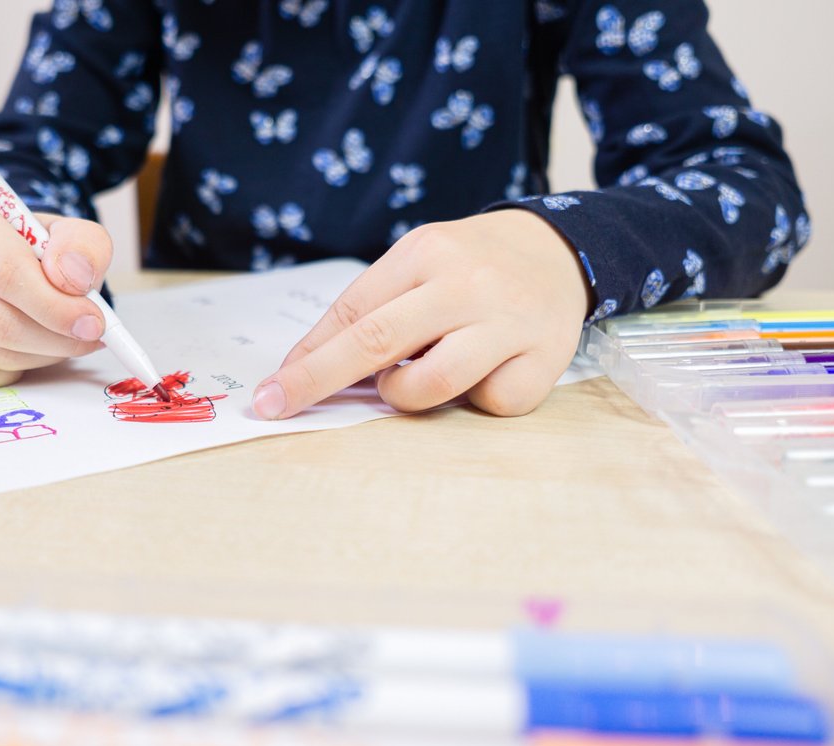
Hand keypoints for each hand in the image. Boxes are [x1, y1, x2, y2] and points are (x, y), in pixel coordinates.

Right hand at [0, 206, 112, 388]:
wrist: (26, 267)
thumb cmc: (49, 253)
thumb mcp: (78, 236)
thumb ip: (84, 247)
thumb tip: (75, 280)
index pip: (5, 274)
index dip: (54, 305)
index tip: (92, 320)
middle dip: (57, 337)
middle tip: (92, 336)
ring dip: (45, 354)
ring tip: (69, 336)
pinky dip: (16, 372)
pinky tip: (34, 350)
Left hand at [252, 209, 591, 418]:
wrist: (561, 251)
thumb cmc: (470, 267)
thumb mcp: (420, 264)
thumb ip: (373, 308)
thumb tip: (310, 366)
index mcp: (425, 252)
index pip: (352, 311)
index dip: (308, 356)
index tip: (272, 390)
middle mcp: (466, 282)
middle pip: (378, 341)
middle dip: (319, 380)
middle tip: (278, 406)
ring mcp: (509, 321)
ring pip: (434, 382)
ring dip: (406, 396)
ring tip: (413, 380)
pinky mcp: (546, 358)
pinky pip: (490, 402)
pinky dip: (475, 399)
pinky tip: (484, 372)